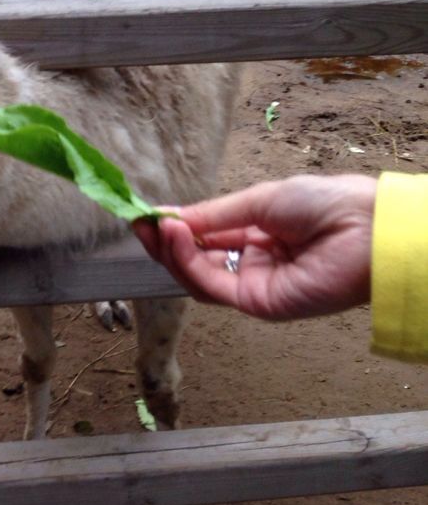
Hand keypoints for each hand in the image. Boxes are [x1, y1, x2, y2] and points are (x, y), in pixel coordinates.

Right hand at [135, 175, 375, 319]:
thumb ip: (213, 216)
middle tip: (140, 222)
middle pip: (195, 261)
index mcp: (256, 236)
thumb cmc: (323, 204)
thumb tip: (170, 218)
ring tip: (158, 226)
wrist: (364, 228)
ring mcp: (253, 287)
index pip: (204, 238)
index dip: (175, 228)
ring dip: (171, 252)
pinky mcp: (257, 304)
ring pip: (197, 277)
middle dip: (164, 243)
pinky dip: (188, 263)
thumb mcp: (258, 200)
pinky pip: (211, 286)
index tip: (146, 213)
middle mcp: (252, 264)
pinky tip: (177, 235)